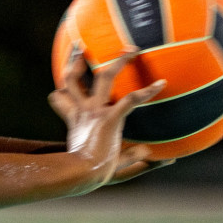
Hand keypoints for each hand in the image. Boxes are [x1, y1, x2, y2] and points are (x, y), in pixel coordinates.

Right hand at [47, 48, 165, 189]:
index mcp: (76, 120)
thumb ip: (133, 158)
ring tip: (132, 49)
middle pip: (71, 78)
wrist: (83, 176)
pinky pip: (130, 99)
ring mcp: (95, 112)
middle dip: (75, 60)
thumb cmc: (93, 174)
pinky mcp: (109, 118)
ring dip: (119, 61)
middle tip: (82, 47)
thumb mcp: (111, 165)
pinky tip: (161, 84)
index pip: (60, 99)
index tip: (63, 86)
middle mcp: (83, 111)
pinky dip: (147, 92)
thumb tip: (157, 156)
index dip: (60, 90)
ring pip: (104, 77)